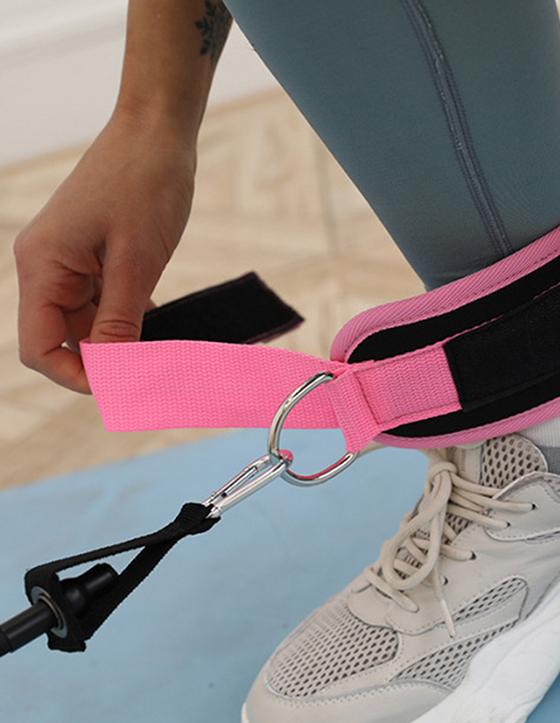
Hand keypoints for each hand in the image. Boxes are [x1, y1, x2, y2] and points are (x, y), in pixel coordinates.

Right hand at [14, 112, 195, 391]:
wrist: (158, 133)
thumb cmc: (145, 184)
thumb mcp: (137, 261)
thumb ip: (120, 321)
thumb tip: (113, 373)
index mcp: (42, 266)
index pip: (37, 346)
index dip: (74, 376)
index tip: (118, 390)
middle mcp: (47, 267)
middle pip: (62, 338)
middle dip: (103, 362)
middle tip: (150, 379)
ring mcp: (70, 261)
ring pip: (88, 324)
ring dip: (121, 343)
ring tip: (162, 359)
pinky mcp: (95, 256)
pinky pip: (105, 303)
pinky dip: (129, 320)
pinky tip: (161, 331)